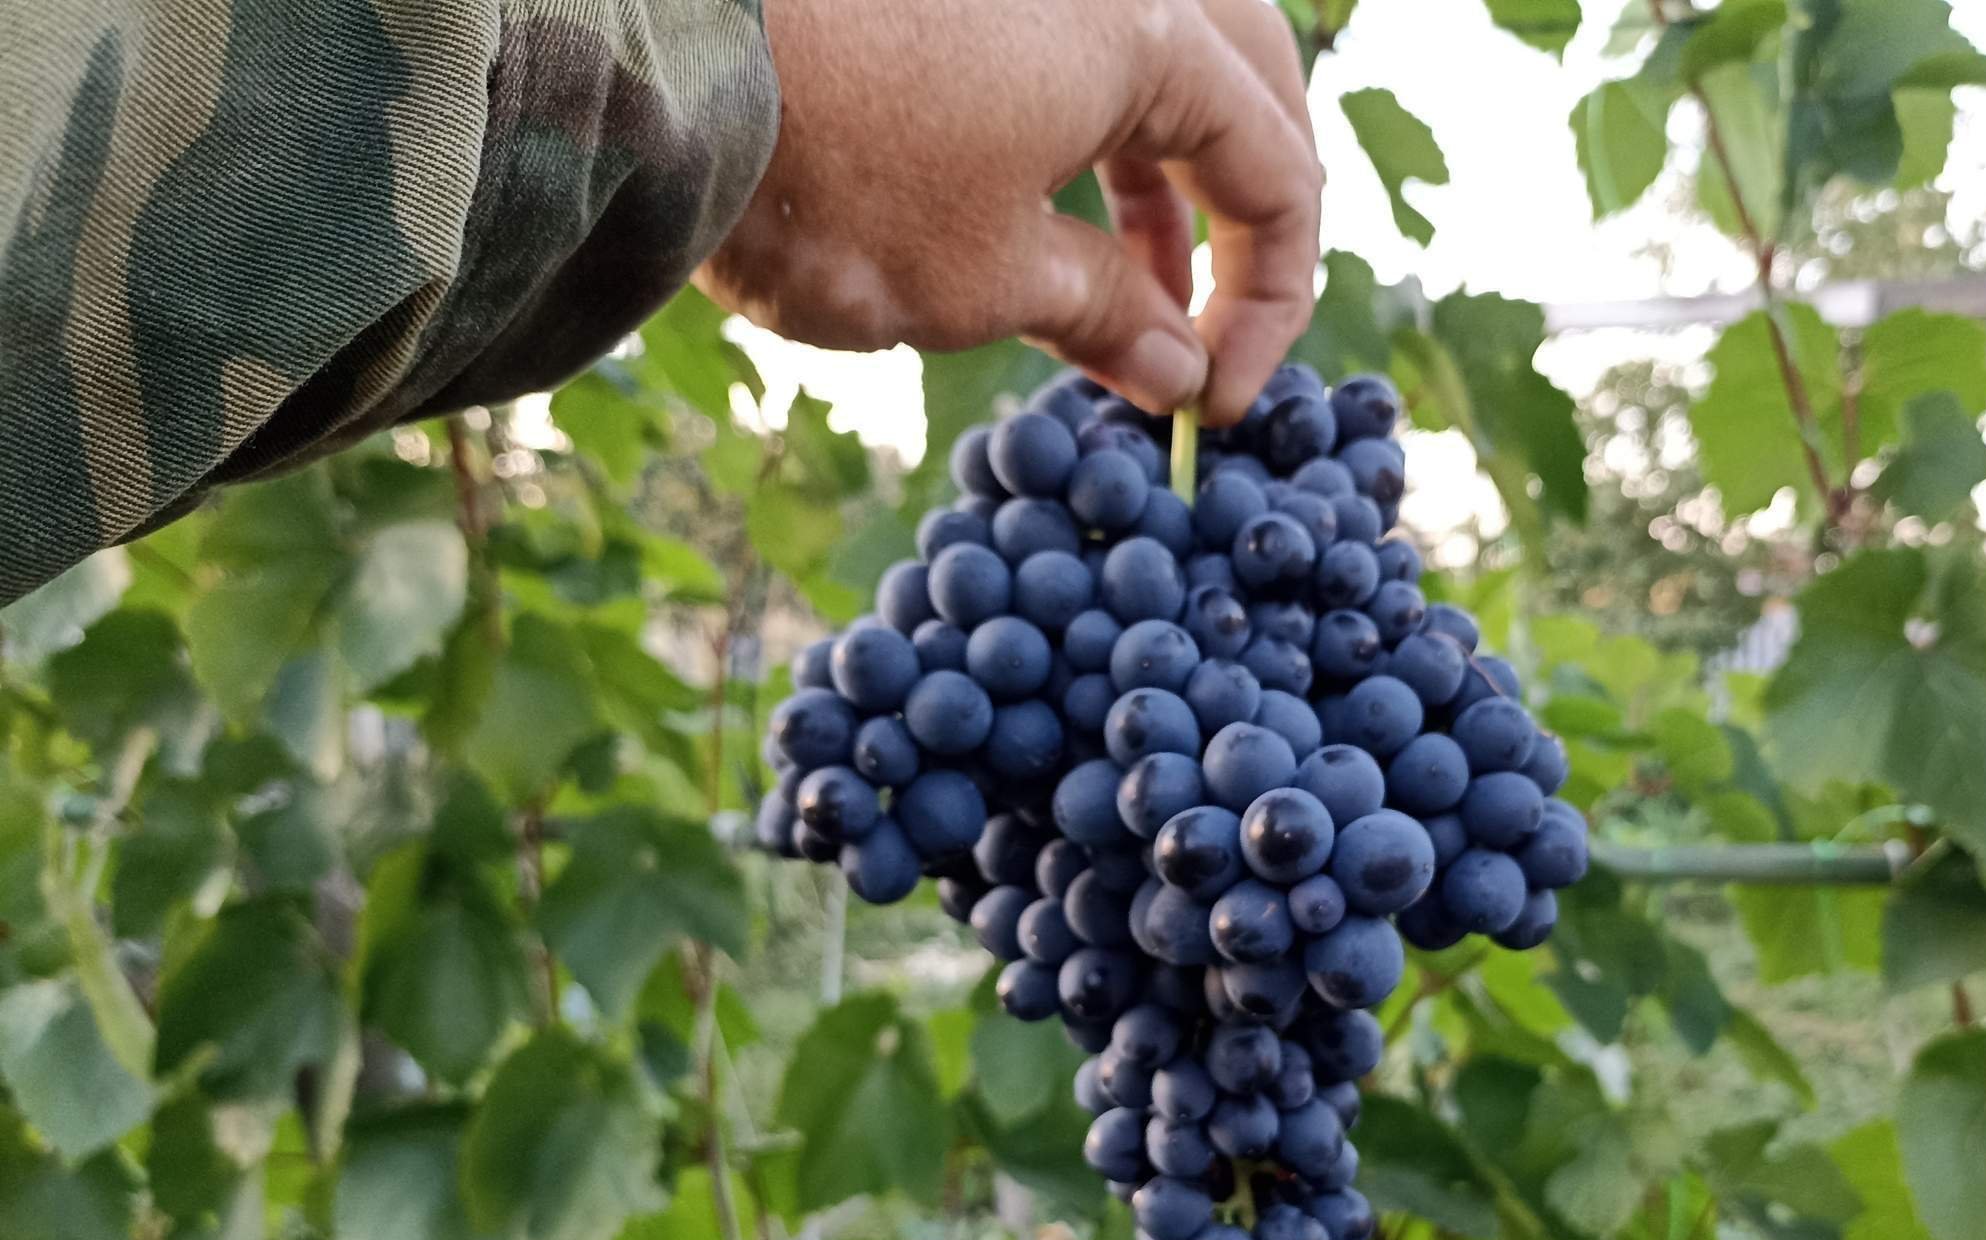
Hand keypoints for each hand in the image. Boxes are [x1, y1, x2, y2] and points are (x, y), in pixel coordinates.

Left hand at [697, 0, 1320, 423]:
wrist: (649, 62)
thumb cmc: (827, 175)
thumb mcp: (984, 278)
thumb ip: (1106, 317)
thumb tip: (1175, 370)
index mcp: (1152, 32)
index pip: (1280, 175)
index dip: (1269, 303)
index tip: (1222, 401)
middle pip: (1245, 87)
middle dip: (1241, 216)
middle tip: (1207, 325)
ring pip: (1159, 56)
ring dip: (1165, 178)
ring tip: (1128, 297)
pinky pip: (1073, 36)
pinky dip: (1087, 129)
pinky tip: (1054, 216)